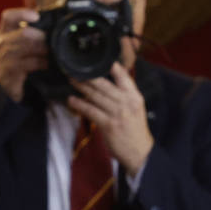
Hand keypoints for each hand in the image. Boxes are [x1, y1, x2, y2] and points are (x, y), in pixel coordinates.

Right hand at [0, 0, 46, 102]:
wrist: (1, 85)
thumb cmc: (13, 56)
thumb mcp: (17, 33)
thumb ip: (24, 13)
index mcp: (5, 31)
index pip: (8, 16)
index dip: (22, 13)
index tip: (36, 15)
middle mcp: (3, 42)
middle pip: (22, 33)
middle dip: (41, 36)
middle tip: (53, 38)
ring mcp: (5, 57)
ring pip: (26, 49)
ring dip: (44, 49)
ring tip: (55, 50)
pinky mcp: (11, 72)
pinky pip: (29, 64)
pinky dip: (42, 63)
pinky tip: (50, 63)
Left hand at [68, 62, 153, 176]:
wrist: (139, 152)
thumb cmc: (135, 128)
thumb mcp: (136, 107)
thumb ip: (125, 93)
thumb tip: (110, 80)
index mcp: (135, 96)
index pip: (123, 75)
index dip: (110, 65)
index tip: (95, 58)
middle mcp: (127, 102)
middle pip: (104, 84)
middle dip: (87, 76)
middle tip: (74, 69)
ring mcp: (117, 113)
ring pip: (95, 96)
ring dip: (81, 88)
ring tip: (71, 81)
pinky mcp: (108, 125)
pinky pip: (91, 111)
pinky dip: (79, 105)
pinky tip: (71, 100)